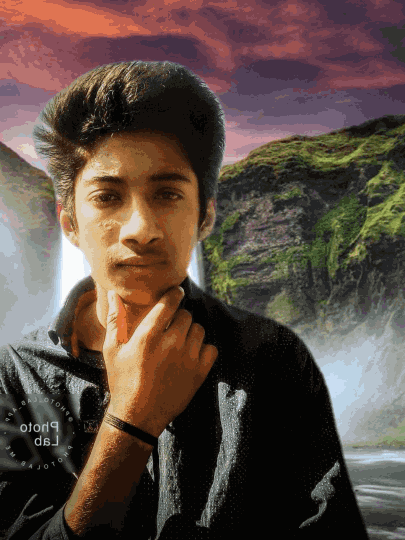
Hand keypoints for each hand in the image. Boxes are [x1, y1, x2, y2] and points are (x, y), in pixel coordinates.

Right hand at [103, 286, 217, 436]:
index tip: (175, 294)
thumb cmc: (122, 381)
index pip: (170, 302)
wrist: (138, 416)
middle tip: (170, 329)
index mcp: (148, 335)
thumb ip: (115, 319)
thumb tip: (113, 294)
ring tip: (179, 343)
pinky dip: (203, 349)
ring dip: (191, 333)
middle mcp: (171, 343)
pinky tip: (190, 355)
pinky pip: (211, 349)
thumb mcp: (112, 350)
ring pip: (199, 330)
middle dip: (178, 318)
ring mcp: (188, 358)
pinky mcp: (199, 373)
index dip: (174, 294)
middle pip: (186, 315)